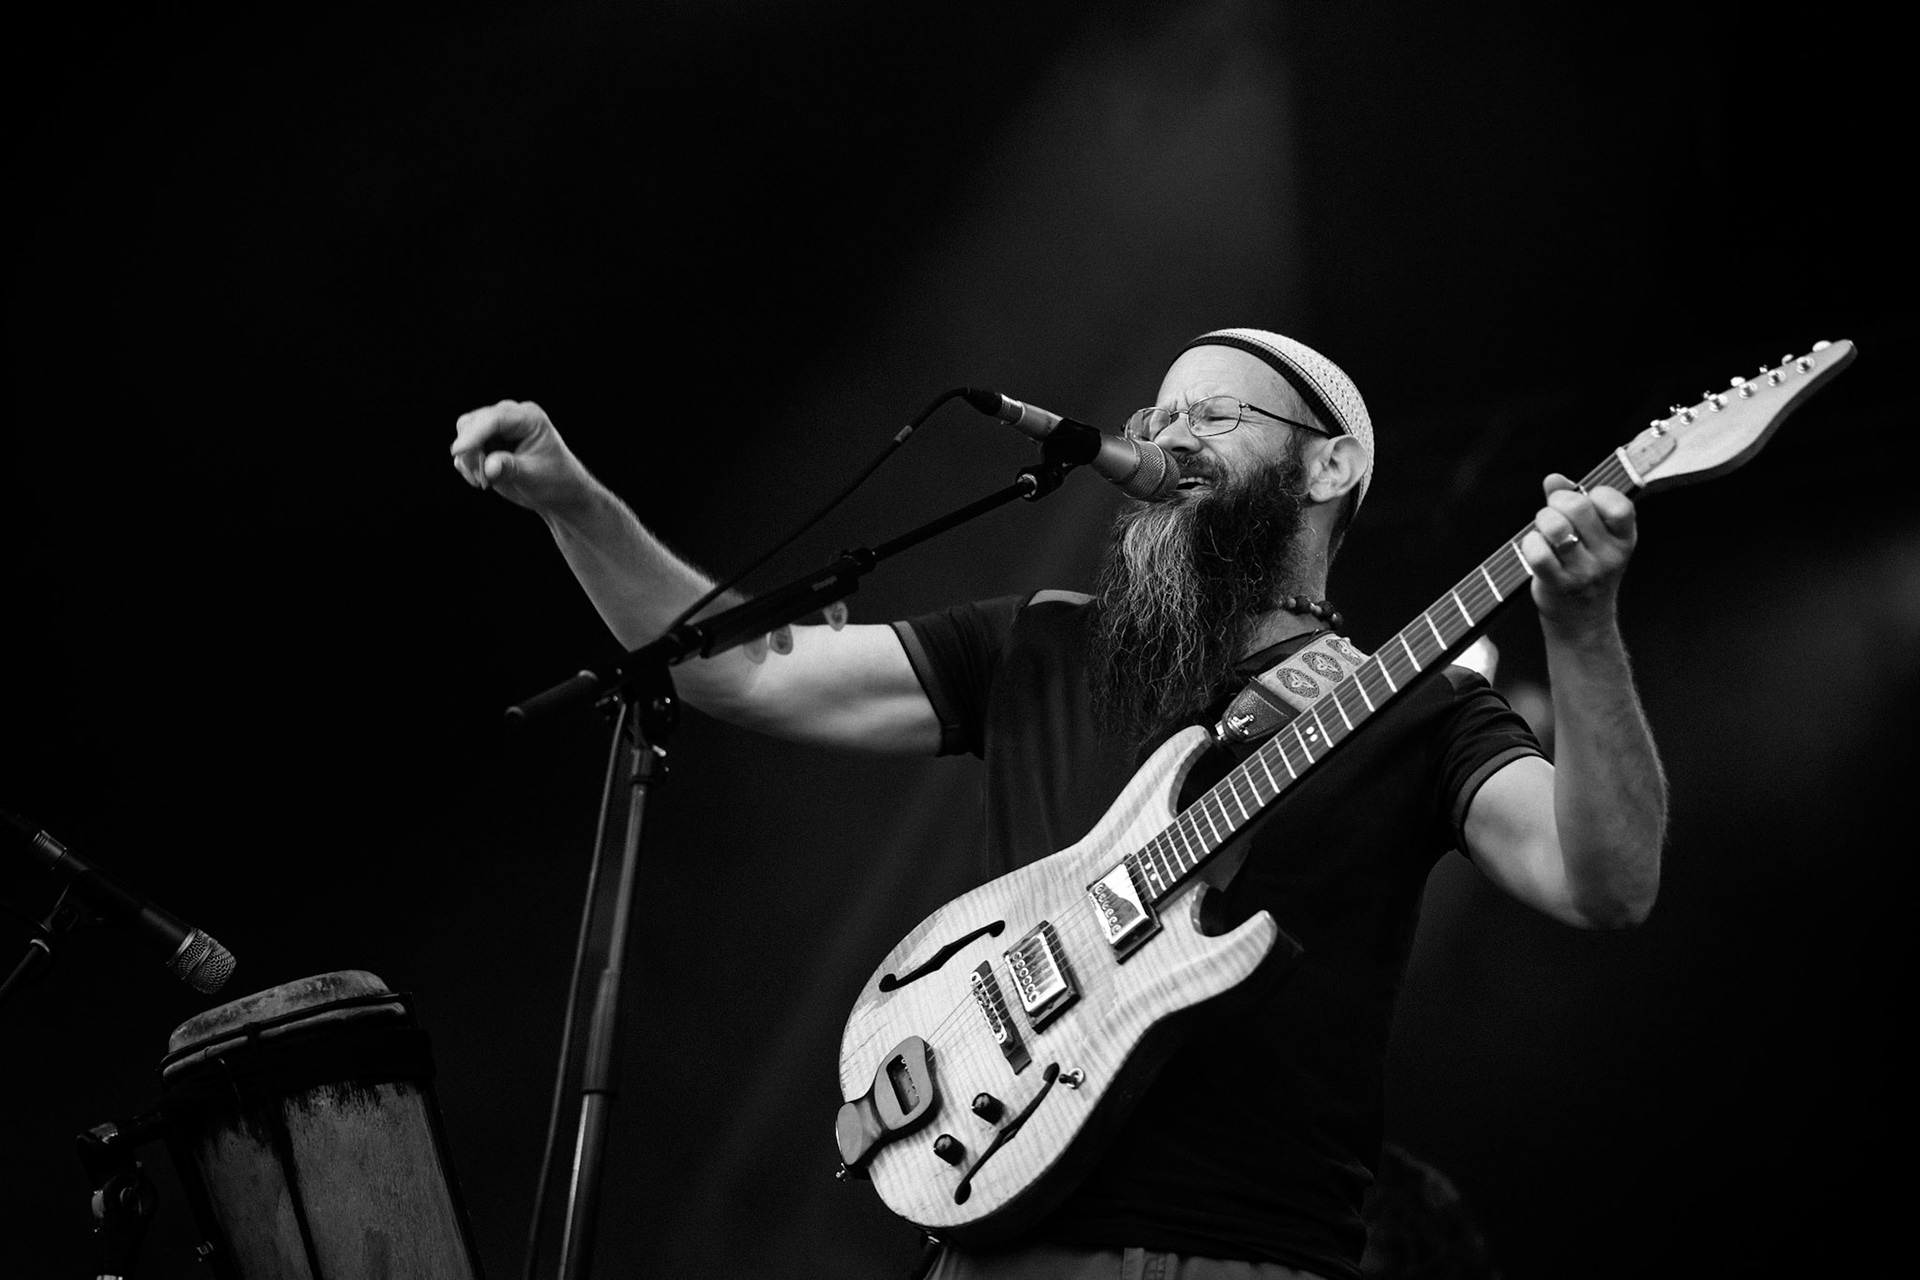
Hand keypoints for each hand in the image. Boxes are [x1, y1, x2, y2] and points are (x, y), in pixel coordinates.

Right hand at [450, 399, 590, 514]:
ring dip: (467, 459)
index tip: (458, 451)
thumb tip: (488, 467)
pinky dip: (467, 464)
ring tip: (484, 482)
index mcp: (529, 418)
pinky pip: (465, 448)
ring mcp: (497, 428)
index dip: (474, 434)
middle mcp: (511, 417)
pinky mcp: (487, 442)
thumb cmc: (554, 480)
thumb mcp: (534, 476)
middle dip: (470, 450)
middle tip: (481, 479)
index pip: (495, 419)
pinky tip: (482, 480)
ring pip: (465, 433)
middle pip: (473, 422)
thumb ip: (510, 468)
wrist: (558, 492)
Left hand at [1519, 473, 1636, 634]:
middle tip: (1553, 512)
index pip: (1618, 504)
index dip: (1596, 494)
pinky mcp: (1559, 584)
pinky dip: (1529, 543)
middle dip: (1557, 502)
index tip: (1586, 500)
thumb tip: (1553, 479)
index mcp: (1624, 538)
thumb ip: (1575, 501)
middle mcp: (1609, 555)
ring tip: (1544, 530)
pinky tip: (1533, 546)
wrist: (1582, 619)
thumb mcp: (1593, 535)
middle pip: (1578, 507)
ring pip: (1555, 526)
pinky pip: (1538, 552)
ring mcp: (1585, 571)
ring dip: (1542, 521)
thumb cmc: (1586, 567)